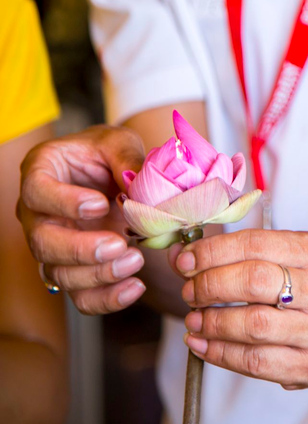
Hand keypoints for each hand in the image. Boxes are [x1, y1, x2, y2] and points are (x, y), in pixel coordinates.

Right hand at [17, 125, 146, 313]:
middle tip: (118, 245)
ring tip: (135, 261)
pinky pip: (80, 295)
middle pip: (43, 242)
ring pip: (60, 273)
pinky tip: (134, 287)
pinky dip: (106, 298)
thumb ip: (126, 156)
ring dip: (97, 275)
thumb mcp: (117, 141)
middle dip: (81, 249)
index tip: (98, 205)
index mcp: (41, 174)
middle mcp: (38, 214)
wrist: (109, 176)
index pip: (38, 191)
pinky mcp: (75, 268)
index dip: (65, 202)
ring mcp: (54, 246)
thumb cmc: (106, 154)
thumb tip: (137, 181)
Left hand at [169, 229, 307, 389]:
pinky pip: (255, 362)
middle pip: (253, 282)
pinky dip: (220, 354)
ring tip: (193, 320)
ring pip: (252, 326)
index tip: (184, 261)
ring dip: (212, 323)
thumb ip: (233, 253)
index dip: (212, 253)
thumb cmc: (303, 282)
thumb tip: (177, 255)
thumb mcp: (282, 254)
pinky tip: (202, 345)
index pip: (254, 244)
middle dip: (209, 286)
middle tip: (189, 292)